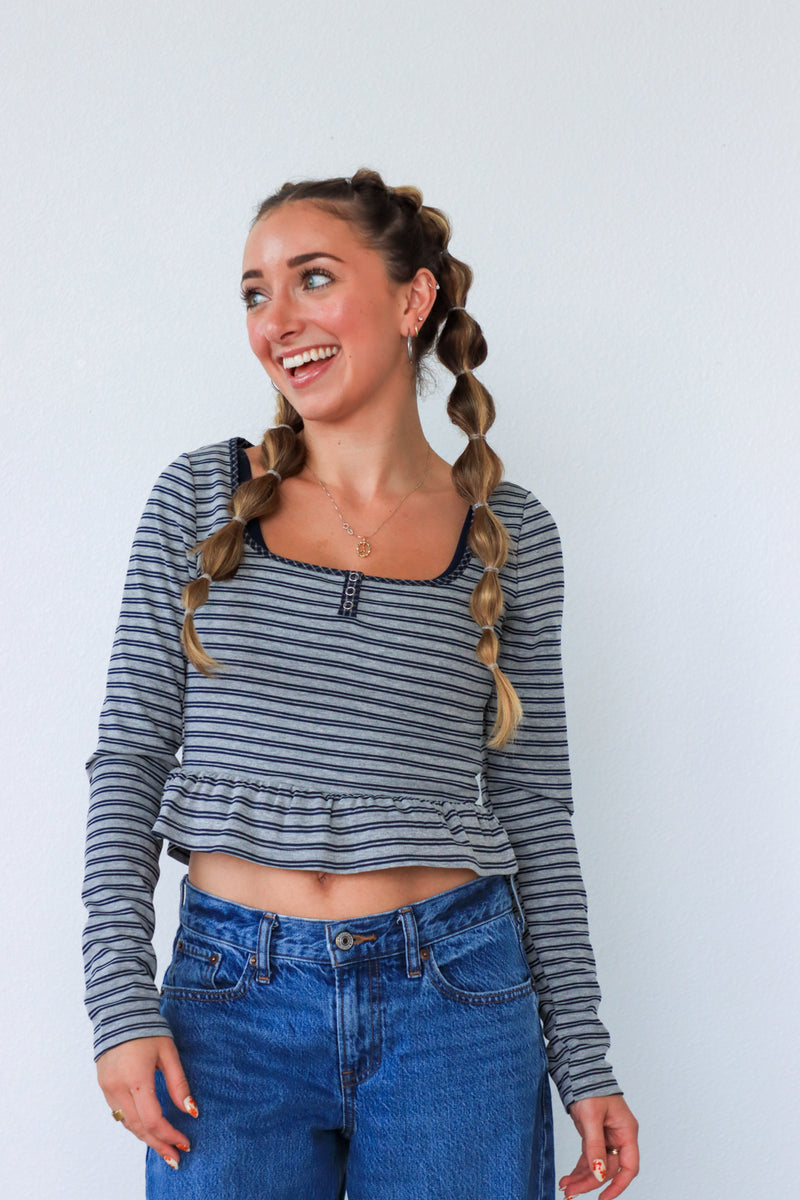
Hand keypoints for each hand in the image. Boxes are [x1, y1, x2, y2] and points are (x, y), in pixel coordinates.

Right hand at [97, 1036, 197, 1170]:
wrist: (119, 1011)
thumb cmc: (149, 1029)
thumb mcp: (168, 1053)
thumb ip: (179, 1084)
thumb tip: (191, 1111)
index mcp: (136, 1078)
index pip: (153, 1118)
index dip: (170, 1134)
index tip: (185, 1143)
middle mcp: (118, 1087)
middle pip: (138, 1127)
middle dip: (158, 1144)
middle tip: (176, 1158)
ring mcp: (107, 1087)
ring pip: (127, 1123)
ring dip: (145, 1138)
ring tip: (164, 1148)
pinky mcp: (103, 1085)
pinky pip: (118, 1113)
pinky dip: (134, 1124)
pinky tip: (147, 1129)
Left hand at [559, 1093, 638, 1198]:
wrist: (578, 1069)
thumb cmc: (590, 1086)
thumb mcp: (591, 1117)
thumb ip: (595, 1146)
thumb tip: (598, 1174)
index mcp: (626, 1132)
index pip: (628, 1167)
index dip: (618, 1185)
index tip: (603, 1198)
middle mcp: (618, 1137)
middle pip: (608, 1169)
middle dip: (590, 1183)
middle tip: (571, 1193)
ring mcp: (606, 1137)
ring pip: (596, 1165)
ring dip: (582, 1178)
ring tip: (566, 1187)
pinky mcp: (593, 1135)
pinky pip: (589, 1158)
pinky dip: (579, 1168)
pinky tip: (568, 1178)